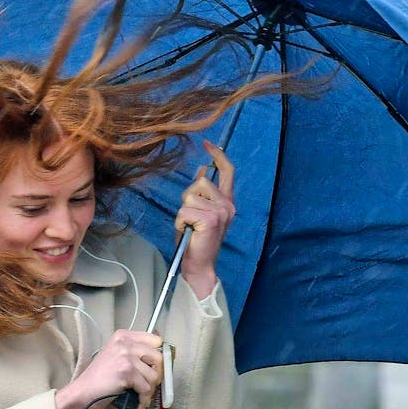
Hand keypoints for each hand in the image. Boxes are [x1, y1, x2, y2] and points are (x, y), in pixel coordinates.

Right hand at [55, 330, 162, 408]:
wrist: (84, 391)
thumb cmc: (99, 377)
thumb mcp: (116, 354)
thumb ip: (134, 351)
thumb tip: (158, 357)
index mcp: (123, 336)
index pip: (154, 339)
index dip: (158, 355)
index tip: (156, 365)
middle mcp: (125, 343)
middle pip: (158, 357)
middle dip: (157, 373)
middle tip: (150, 382)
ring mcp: (126, 356)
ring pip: (154, 375)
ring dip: (150, 388)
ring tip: (141, 393)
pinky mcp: (127, 372)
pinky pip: (146, 388)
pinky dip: (144, 398)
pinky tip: (138, 399)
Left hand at [176, 140, 234, 298]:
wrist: (200, 265)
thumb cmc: (196, 239)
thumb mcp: (200, 211)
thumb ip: (203, 193)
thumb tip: (202, 169)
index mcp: (227, 202)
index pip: (227, 171)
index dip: (217, 155)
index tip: (207, 144)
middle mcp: (227, 205)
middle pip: (200, 182)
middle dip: (188, 197)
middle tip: (190, 217)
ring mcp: (220, 212)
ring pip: (190, 196)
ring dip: (183, 211)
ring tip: (189, 226)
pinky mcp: (210, 219)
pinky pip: (184, 210)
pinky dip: (179, 221)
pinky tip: (187, 231)